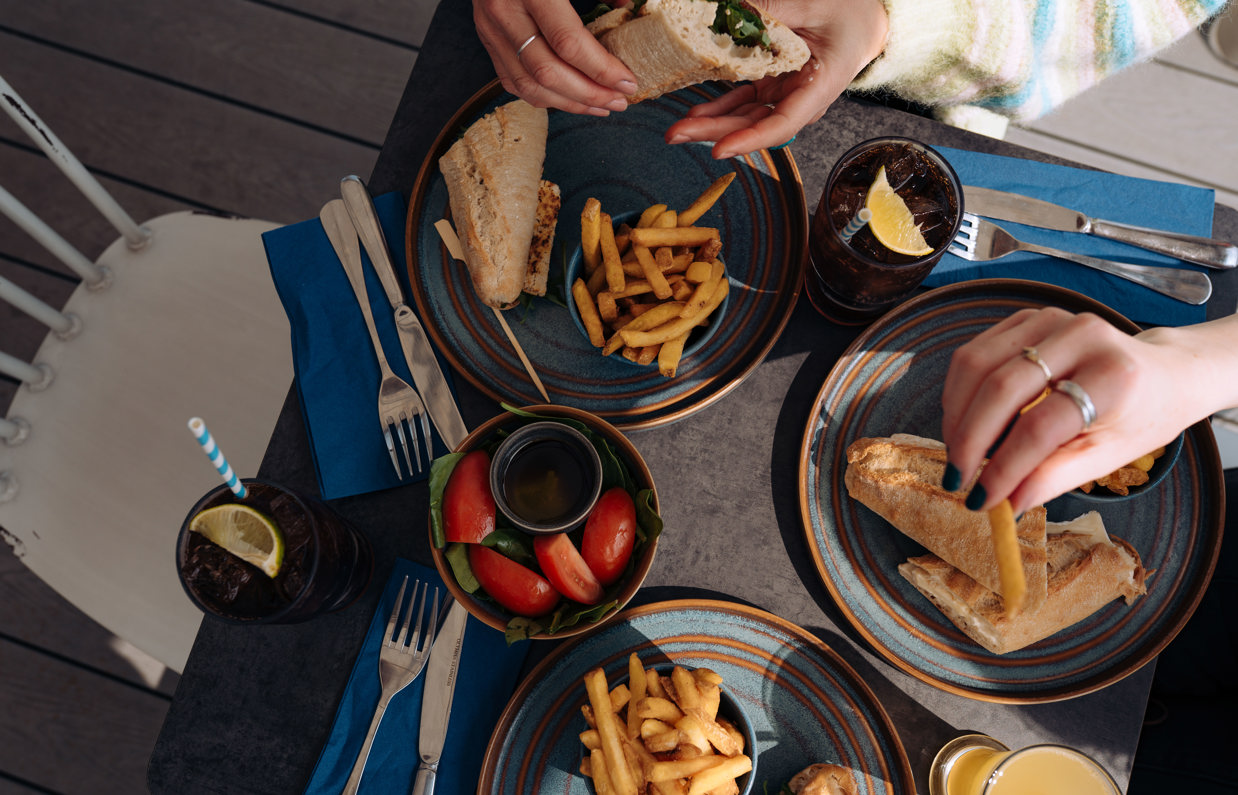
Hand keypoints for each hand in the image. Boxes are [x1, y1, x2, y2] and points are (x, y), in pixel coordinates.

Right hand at [474, 0, 638, 115]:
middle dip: (589, 94)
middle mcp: (504, 11)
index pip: (568, 43)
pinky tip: (569, 98)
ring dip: (569, 103)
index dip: (601, 69)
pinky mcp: (486, 38)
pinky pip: (513, 81)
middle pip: (548, 72)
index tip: (627, 81)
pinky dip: (543, 97)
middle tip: (619, 101)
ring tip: (600, 106)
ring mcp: (490, 28)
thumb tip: (629, 9)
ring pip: (529, 85)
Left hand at [664, 0, 888, 157]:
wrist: (865, 19)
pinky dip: (719, 107)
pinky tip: (695, 113)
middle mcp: (800, 99)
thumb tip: (736, 9)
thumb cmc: (850, 11)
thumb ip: (776, 10)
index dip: (749, 140)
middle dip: (713, 133)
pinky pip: (743, 100)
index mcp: (819, 88)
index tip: (719, 150)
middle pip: (754, 125)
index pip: (782, 125)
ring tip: (677, 129)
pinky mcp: (772, 83)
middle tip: (675, 135)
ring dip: (711, 123)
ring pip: (744, 116)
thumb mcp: (815, 4)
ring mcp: (784, 93)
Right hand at [940, 308, 1237, 514]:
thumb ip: (1054, 477)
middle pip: (1001, 389)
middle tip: (957, 478)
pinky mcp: (1026, 318)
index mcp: (1113, 375)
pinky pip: (972, 354)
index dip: (1004, 466)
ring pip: (975, 365)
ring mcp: (1049, 320)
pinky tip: (965, 423)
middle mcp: (1082, 336)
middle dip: (969, 440)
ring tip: (959, 453)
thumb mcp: (1107, 457)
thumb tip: (1004, 503)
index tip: (981, 499)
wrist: (1160, 373)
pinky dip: (959, 393)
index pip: (1041, 425)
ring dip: (956, 416)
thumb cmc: (1137, 417)